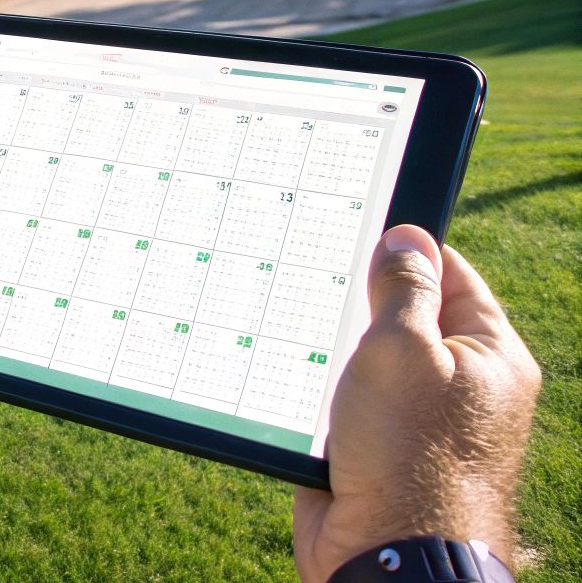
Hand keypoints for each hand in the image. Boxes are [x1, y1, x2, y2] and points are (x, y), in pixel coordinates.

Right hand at [292, 225, 540, 582]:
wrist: (386, 553)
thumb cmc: (410, 455)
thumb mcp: (403, 349)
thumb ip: (403, 288)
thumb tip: (406, 236)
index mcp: (489, 357)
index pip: (451, 275)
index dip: (405, 248)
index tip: (358, 227)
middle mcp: (457, 387)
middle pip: (401, 317)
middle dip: (356, 302)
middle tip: (317, 281)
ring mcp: (413, 421)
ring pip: (362, 360)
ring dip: (330, 351)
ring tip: (301, 336)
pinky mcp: (371, 450)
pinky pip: (337, 401)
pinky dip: (314, 391)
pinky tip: (287, 380)